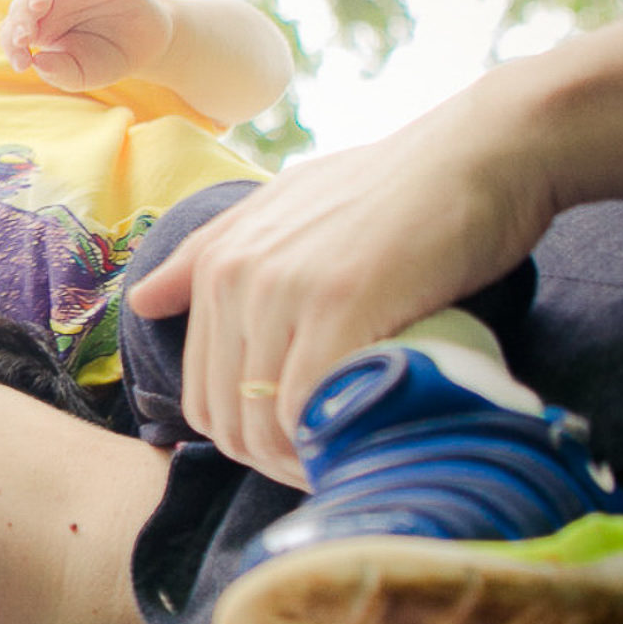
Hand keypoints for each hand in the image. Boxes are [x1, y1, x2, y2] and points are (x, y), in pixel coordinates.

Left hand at [0, 0, 172, 91]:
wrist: (144, 48)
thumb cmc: (105, 60)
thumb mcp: (82, 75)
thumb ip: (60, 73)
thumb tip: (37, 63)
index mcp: (40, 26)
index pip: (14, 29)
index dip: (12, 44)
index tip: (22, 64)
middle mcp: (53, 0)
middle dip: (22, 16)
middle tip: (24, 35)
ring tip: (40, 3)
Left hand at [128, 89, 558, 478]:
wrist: (482, 153)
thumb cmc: (394, 189)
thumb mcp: (285, 205)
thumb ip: (209, 255)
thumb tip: (140, 300)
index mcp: (219, 260)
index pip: (200, 391)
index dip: (242, 437)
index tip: (292, 452)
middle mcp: (237, 276)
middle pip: (224, 416)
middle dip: (266, 460)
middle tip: (320, 470)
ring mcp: (285, 291)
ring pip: (261, 422)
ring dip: (297, 463)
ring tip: (340, 468)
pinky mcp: (341, 306)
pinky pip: (308, 408)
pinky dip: (327, 445)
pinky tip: (356, 452)